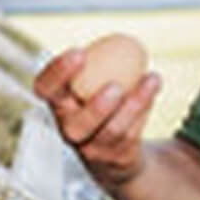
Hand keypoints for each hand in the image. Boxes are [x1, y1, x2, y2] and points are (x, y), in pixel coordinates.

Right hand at [33, 47, 161, 188]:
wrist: (116, 152)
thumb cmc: (103, 102)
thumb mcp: (95, 82)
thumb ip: (102, 65)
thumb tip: (125, 42)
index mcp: (57, 104)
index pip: (44, 89)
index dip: (57, 73)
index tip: (79, 51)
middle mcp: (69, 129)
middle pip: (74, 124)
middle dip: (95, 107)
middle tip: (115, 86)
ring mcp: (91, 148)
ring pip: (111, 132)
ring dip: (133, 105)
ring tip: (151, 79)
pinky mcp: (115, 158)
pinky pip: (132, 135)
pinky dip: (145, 108)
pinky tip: (154, 85)